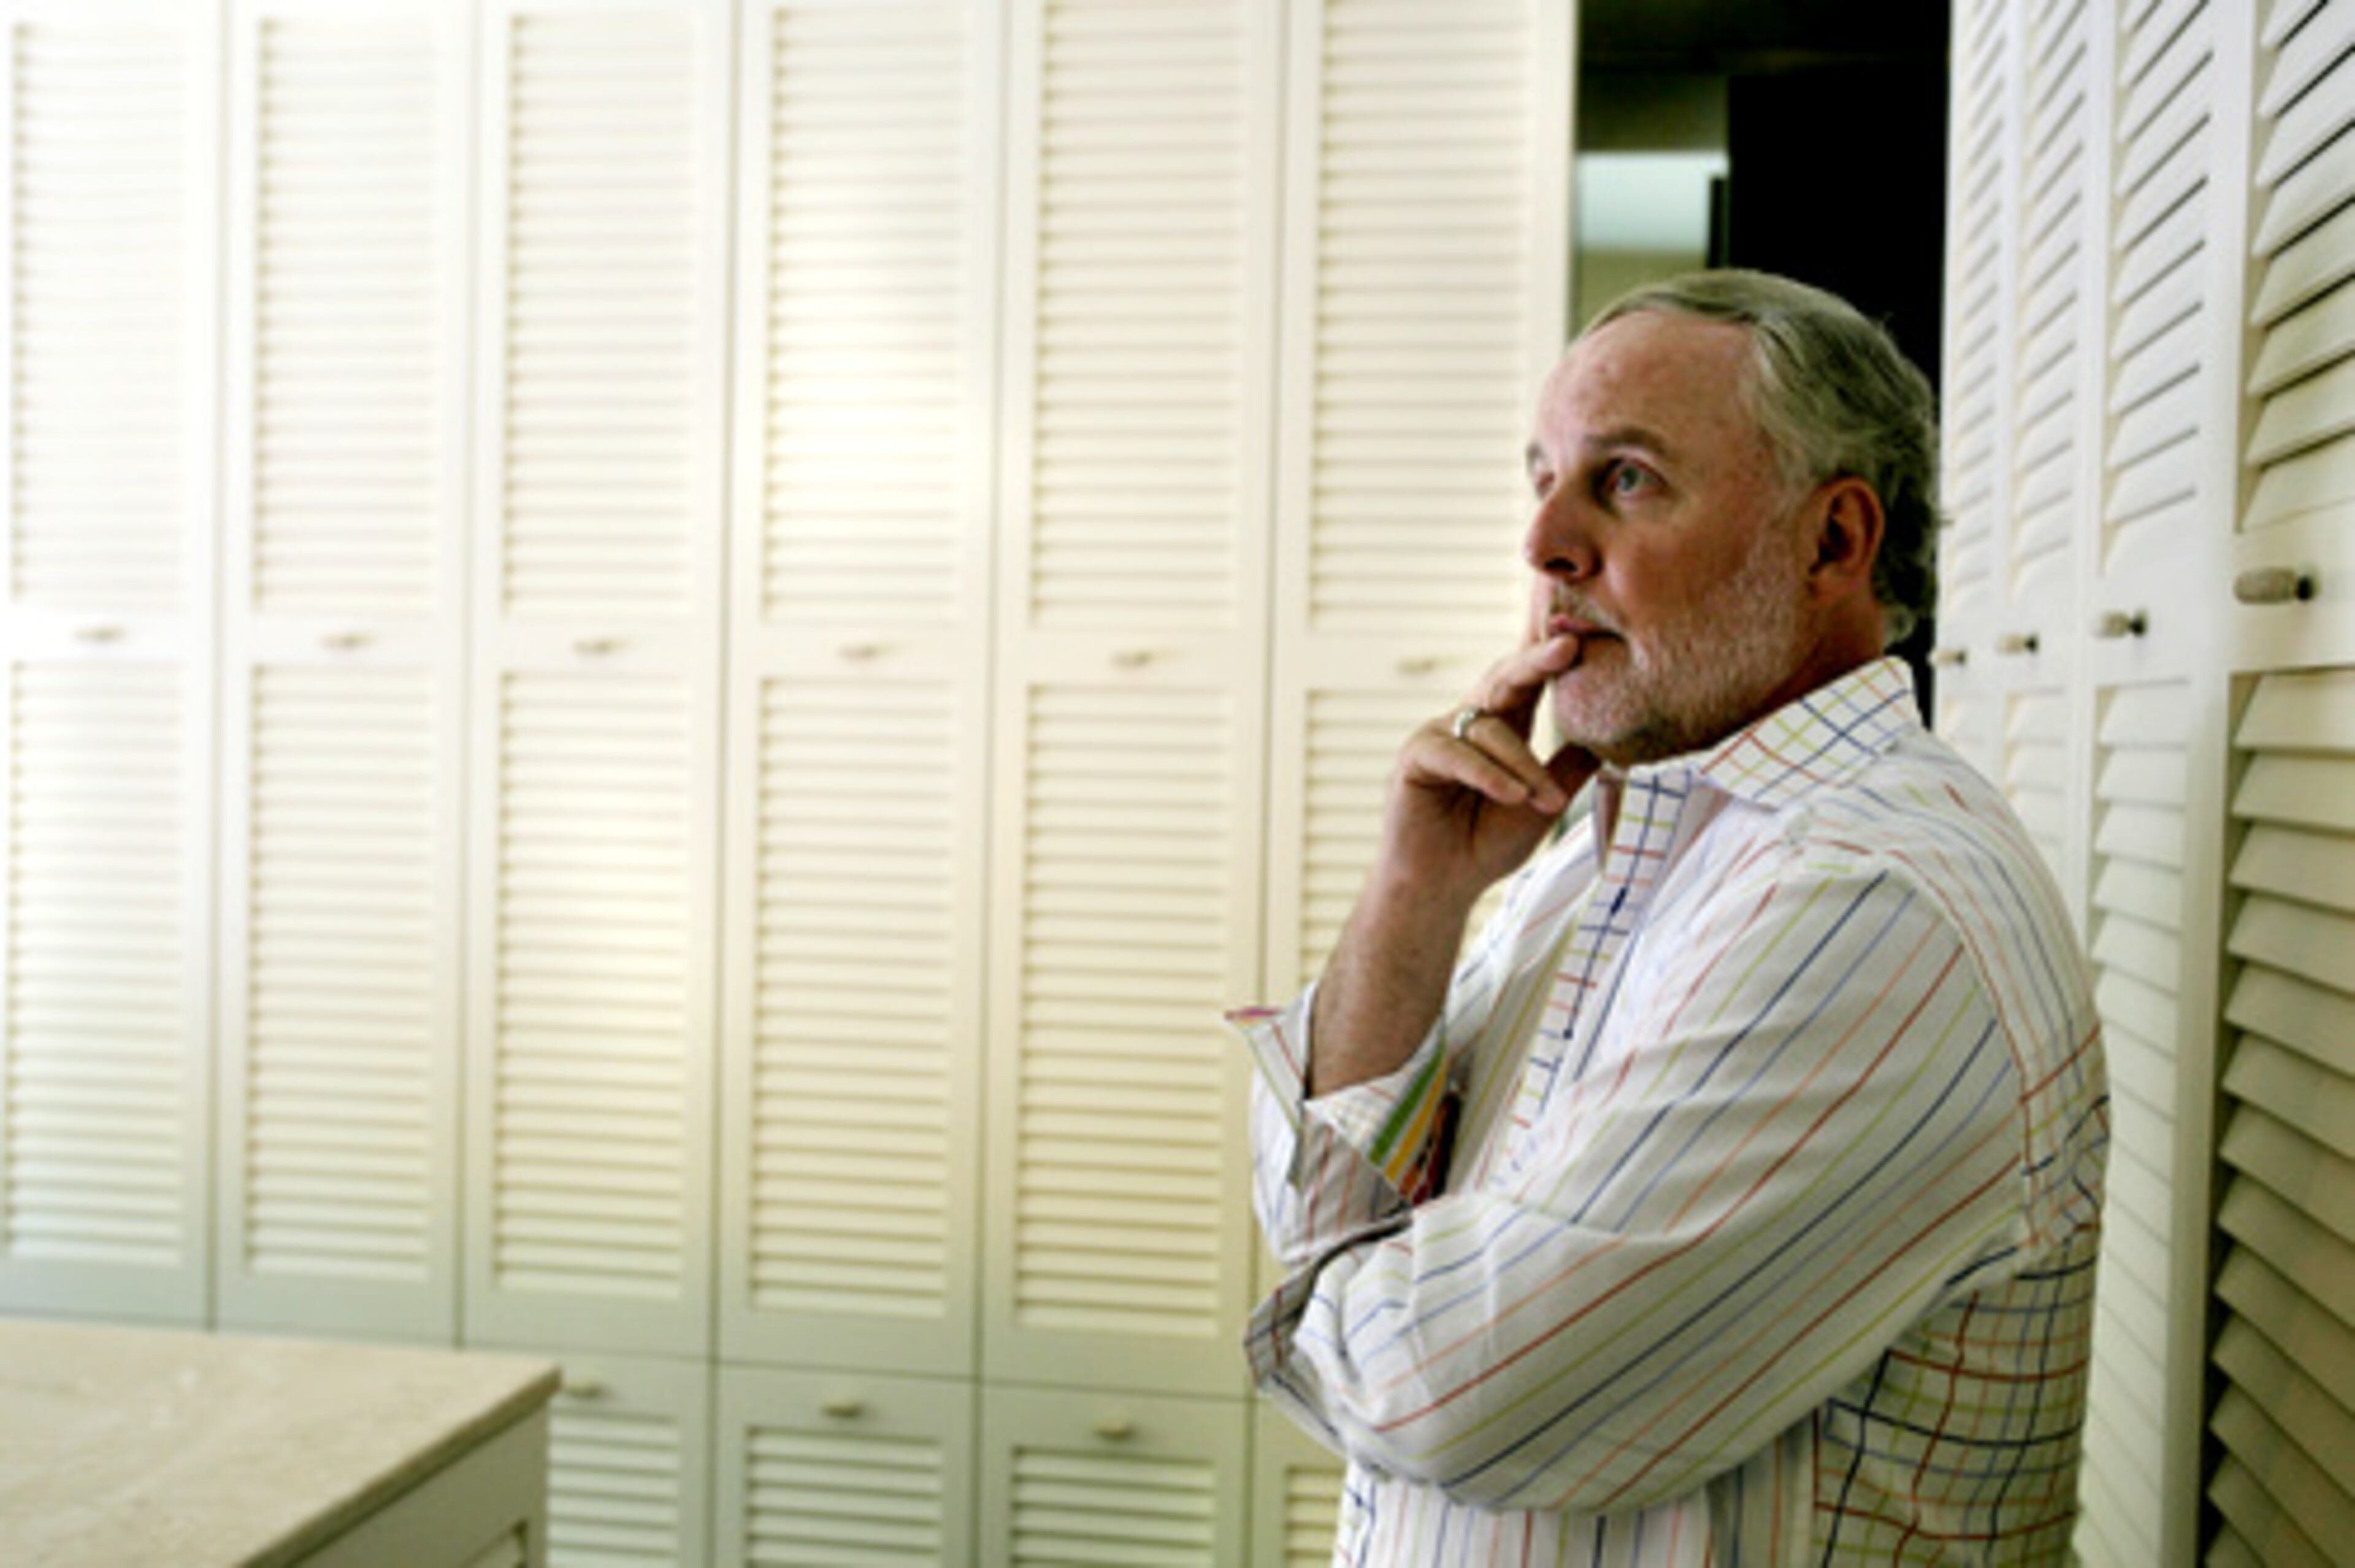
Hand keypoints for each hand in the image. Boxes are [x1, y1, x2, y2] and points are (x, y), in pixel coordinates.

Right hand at [1307, 633, 1598, 1095]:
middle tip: (1569, 646)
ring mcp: (1440, 735)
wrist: (1444, 886)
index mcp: (1502, 725)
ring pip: (1490, 730)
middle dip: (1537, 661)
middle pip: (1505, 679)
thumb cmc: (1488, 843)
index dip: (1552, 656)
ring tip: (1546, 802)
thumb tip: (1613, 736)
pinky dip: (1488, 774)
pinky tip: (1512, 795)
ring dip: (1523, 766)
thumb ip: (1569, 767)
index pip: (1530, 681)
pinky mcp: (1416, 757)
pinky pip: (1457, 755)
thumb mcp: (1543, 802)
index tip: (1584, 634)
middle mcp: (1470, 721)